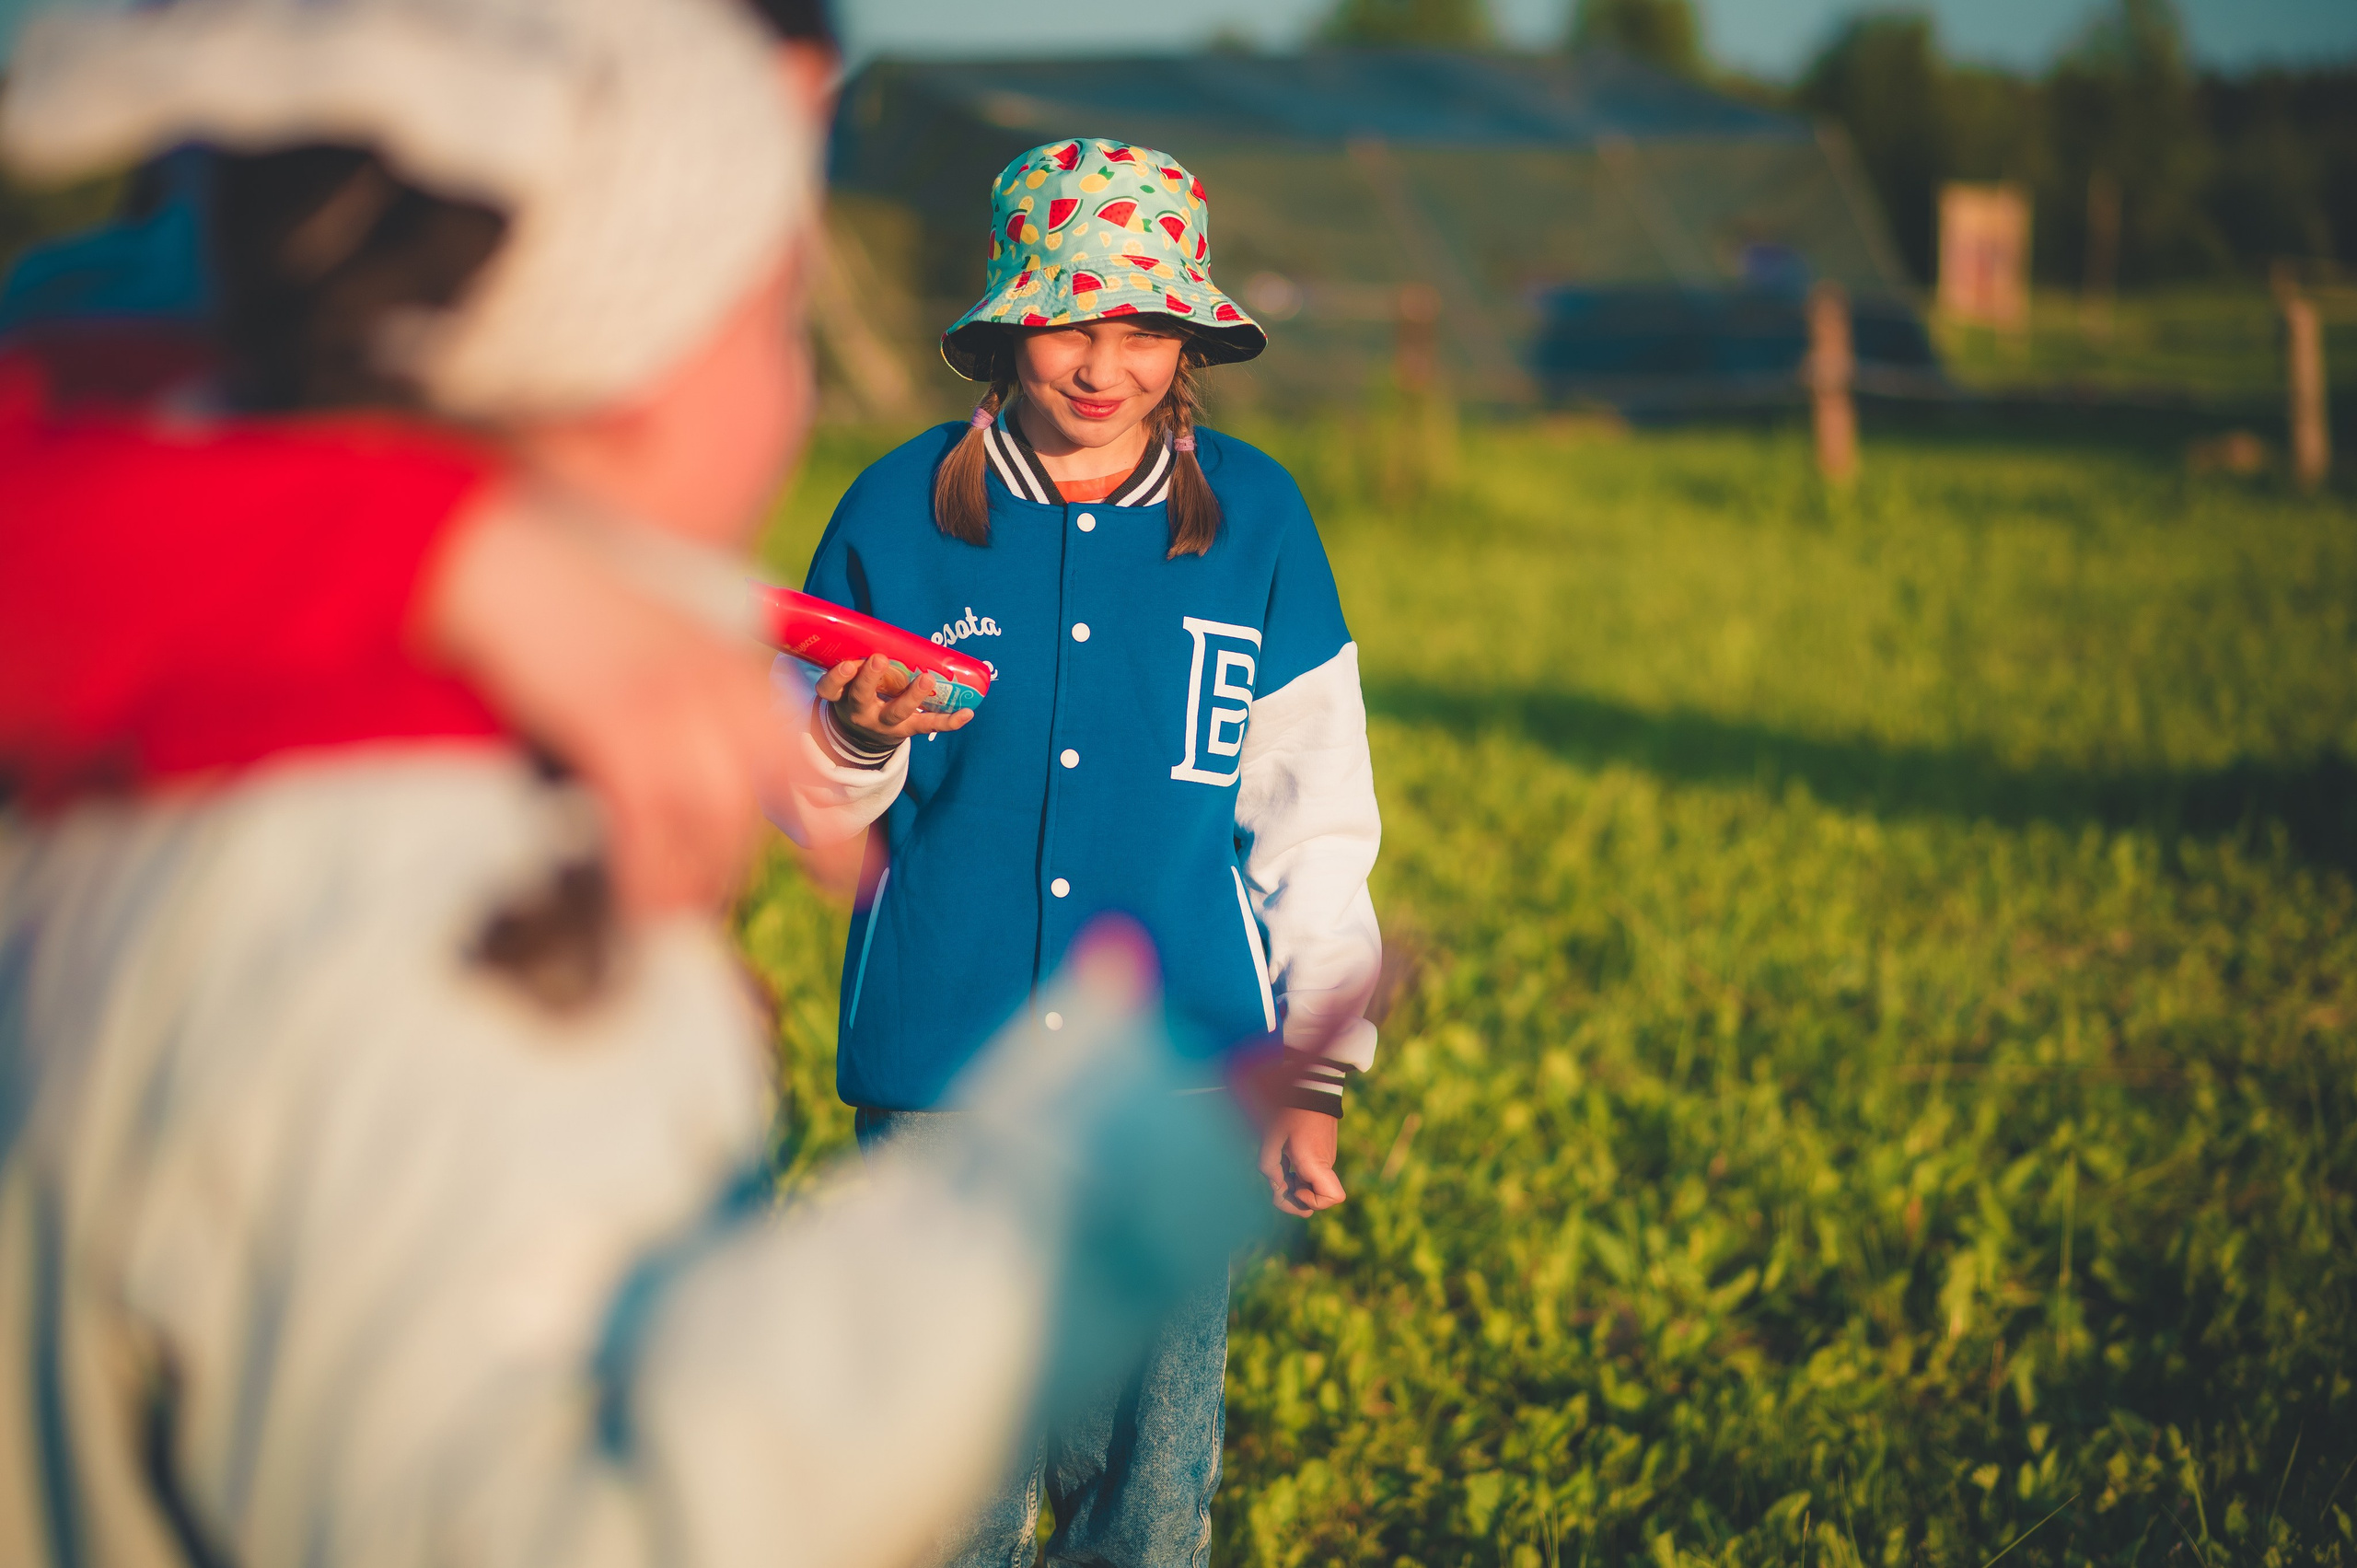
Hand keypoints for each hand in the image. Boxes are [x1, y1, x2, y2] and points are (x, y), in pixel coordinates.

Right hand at [424, 493, 825, 915]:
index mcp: (746, 677)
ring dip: (694, 881)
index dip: (843, 835)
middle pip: (766, 808)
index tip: (860, 885)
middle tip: (709, 901)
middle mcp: (725, 694)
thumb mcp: (677, 659)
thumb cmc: (588, 624)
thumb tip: (741, 794)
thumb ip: (716, 716)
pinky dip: (648, 875)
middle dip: (738, 870)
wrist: (515, 576)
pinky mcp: (619, 732)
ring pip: (715, 827)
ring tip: (667, 903)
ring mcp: (675, 712)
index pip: (818, 764)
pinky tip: (638, 897)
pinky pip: (651, 829)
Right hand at [817, 654, 975, 750]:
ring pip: (898, 713)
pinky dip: (949, 721)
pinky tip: (967, 713)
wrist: (864, 735)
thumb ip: (857, 658)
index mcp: (842, 697)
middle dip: (870, 679)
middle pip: (862, 698)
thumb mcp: (848, 681)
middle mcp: (861, 713)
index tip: (846, 663)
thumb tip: (873, 623)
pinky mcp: (908, 730)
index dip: (837, 677)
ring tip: (927, 679)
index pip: (831, 689)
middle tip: (879, 658)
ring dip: (913, 695)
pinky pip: (929, 725)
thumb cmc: (859, 693)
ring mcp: (886, 724)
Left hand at [1260, 1106, 1347, 1216]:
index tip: (1294, 1185)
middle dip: (1293, 1199)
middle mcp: (1325, 1165)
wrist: (1312, 1086)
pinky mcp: (1323, 1153)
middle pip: (1317, 1200)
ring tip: (1279, 1164)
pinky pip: (1311, 1174)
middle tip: (1277, 1183)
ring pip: (1312, 1187)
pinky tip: (1285, 1158)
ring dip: (1293, 1185)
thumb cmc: (1290, 1109)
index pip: (1333, 1198)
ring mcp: (1326, 1159)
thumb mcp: (1272, 1134)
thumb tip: (1274, 1183)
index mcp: (1314, 1162)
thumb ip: (1268, 1163)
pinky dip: (1297, 1174)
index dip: (1311, 1202)